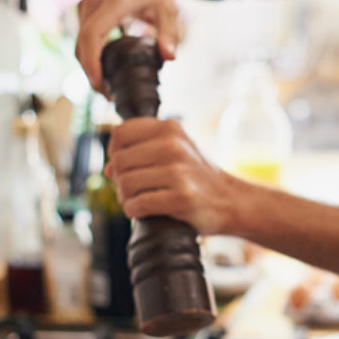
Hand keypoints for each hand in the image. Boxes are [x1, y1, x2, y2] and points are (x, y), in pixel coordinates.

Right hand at [76, 0, 181, 93]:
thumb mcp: (168, 9)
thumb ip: (169, 33)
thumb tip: (169, 58)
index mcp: (113, 1)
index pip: (91, 35)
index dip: (90, 62)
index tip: (99, 84)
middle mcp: (94, 1)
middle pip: (81, 43)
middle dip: (90, 71)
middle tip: (107, 94)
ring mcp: (87, 3)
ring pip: (79, 41)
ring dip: (88, 65)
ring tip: (107, 86)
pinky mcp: (86, 9)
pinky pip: (82, 36)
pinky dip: (89, 54)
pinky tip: (105, 69)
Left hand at [105, 118, 247, 233]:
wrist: (231, 201)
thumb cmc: (197, 176)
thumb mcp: (176, 149)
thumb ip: (142, 150)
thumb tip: (107, 169)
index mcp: (170, 128)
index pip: (120, 134)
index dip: (114, 151)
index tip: (124, 165)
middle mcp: (174, 146)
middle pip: (119, 161)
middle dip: (119, 179)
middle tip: (132, 189)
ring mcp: (179, 172)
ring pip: (125, 184)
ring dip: (125, 198)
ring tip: (138, 200)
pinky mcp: (181, 198)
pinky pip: (138, 204)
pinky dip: (134, 211)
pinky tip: (143, 211)